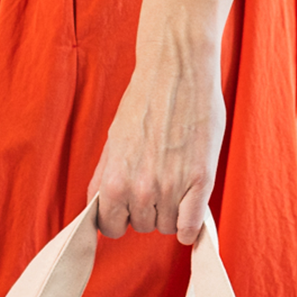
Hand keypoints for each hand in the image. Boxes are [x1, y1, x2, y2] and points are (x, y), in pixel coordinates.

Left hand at [86, 0, 233, 244]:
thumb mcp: (113, 142)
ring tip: (174, 178)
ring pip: (167, 226)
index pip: (111, 228)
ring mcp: (172, 188)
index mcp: (114, 182)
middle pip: (142, 226)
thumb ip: (103, 179)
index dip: (120, 217)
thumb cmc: (144, 101)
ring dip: (171, 210)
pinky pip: (190, 227)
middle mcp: (141, 190)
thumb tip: (97, 211)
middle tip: (156, 178)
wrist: (176, 68)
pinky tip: (190, 209)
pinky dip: (190, 226)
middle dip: (148, 209)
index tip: (129, 204)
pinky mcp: (200, 182)